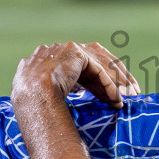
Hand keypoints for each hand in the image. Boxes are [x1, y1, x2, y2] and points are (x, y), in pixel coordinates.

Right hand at [12, 42, 139, 107]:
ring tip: (130, 97)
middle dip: (114, 78)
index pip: (81, 66)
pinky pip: (98, 69)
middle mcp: (55, 50)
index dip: (99, 80)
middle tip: (130, 93)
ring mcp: (63, 48)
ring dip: (116, 82)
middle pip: (94, 60)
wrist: (28, 99)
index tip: (112, 95)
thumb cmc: (32, 110)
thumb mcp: (45, 102)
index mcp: (47, 61)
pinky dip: (110, 85)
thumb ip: (57, 95)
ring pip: (99, 64)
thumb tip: (67, 107)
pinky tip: (117, 99)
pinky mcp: (74, 52)